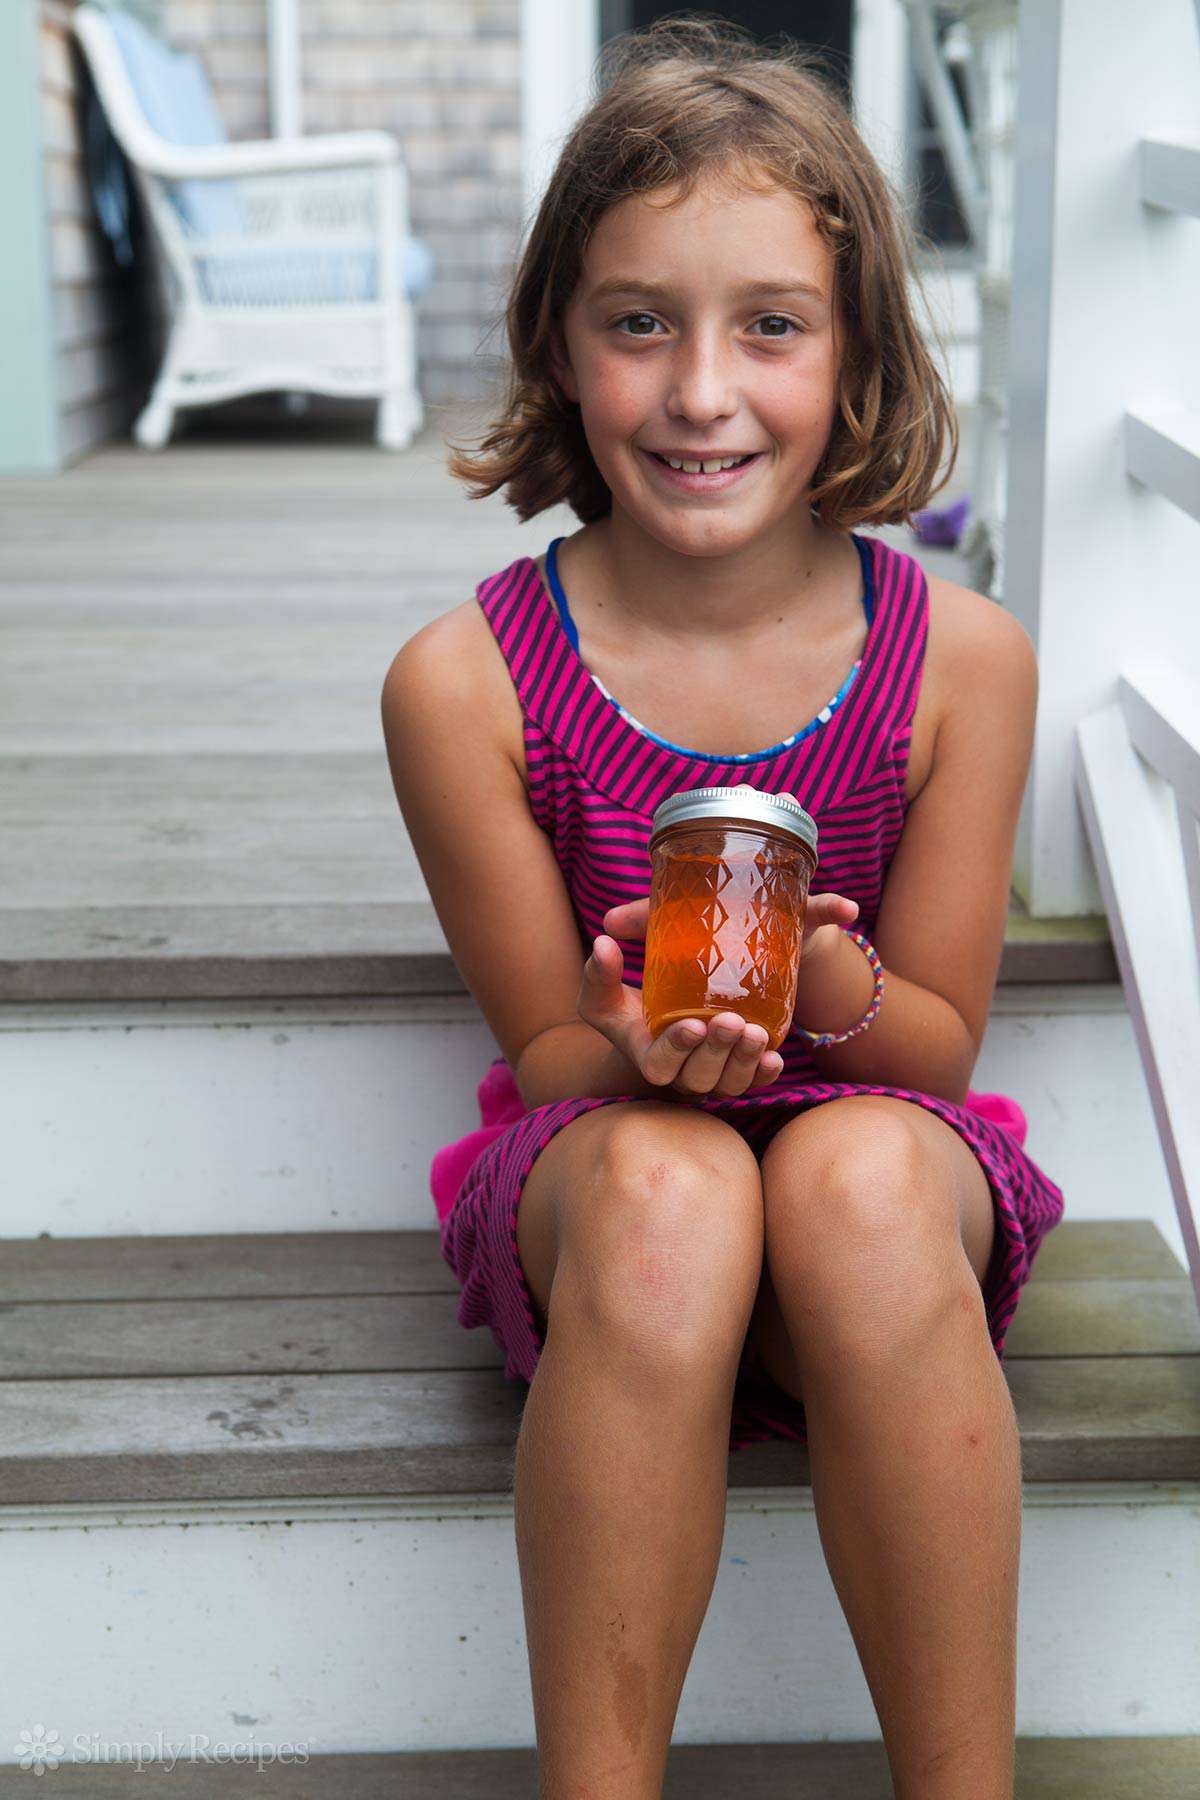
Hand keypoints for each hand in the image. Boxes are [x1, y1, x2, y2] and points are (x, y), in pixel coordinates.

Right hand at [577, 891, 857, 1098]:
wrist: (675, 1002)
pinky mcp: (738, 1070)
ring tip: (757, 1033)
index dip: (675, 1051)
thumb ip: (603, 966)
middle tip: (730, 1021)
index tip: (692, 1024)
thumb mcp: (611, 985)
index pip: (658, 1064)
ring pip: (729, 1083)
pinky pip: (754, 1081)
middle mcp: (681, 1070)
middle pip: (698, 1076)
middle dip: (716, 1052)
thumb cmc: (638, 994)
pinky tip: (774, 1057)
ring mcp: (712, 1074)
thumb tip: (604, 937)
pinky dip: (764, 1073)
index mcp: (648, 1052)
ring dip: (744, 1061)